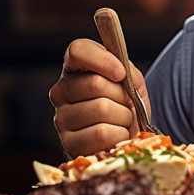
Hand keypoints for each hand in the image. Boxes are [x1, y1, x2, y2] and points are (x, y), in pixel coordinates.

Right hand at [48, 38, 151, 158]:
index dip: (103, 60)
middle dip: (122, 96)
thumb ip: (128, 73)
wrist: (127, 141)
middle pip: (95, 83)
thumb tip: (120, 73)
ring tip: (121, 122)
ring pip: (101, 109)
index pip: (78, 50)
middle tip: (126, 105)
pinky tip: (117, 136)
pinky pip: (102, 133)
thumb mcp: (133, 84)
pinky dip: (120, 135)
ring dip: (124, 117)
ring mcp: (61, 118)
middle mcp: (61, 91)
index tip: (121, 73)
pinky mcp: (68, 143)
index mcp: (74, 70)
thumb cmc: (127, 108)